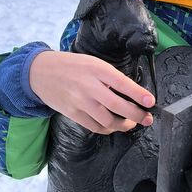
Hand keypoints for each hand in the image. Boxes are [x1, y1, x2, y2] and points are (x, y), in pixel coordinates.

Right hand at [29, 50, 154, 134]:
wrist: (40, 73)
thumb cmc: (71, 66)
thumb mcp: (92, 62)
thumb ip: (110, 76)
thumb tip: (132, 92)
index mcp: (97, 69)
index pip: (122, 83)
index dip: (138, 94)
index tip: (150, 102)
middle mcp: (88, 86)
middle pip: (117, 105)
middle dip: (136, 115)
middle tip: (147, 119)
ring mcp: (80, 102)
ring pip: (107, 120)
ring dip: (123, 125)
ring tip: (131, 123)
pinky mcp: (73, 114)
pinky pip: (94, 126)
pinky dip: (107, 129)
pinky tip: (114, 126)